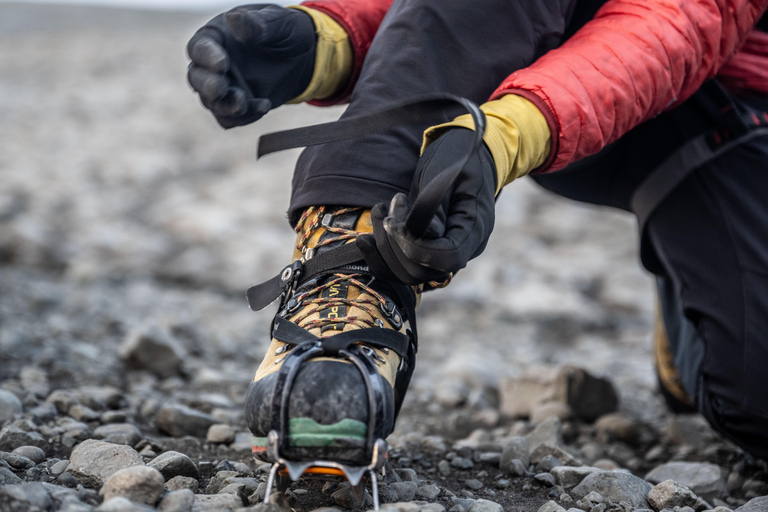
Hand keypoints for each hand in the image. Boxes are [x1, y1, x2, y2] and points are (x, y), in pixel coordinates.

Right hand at [187, 4, 315, 127]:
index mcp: (217, 37)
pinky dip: (244, 117)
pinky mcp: (236, 106)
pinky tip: (264, 105)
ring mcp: (224, 87)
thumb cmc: (287, 33)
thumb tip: (232, 19)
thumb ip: (256, 24)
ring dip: (225, 106)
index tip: (223, 63)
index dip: (207, 57)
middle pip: (196, 79)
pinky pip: (230, 119)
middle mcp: (213, 64)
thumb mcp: (279, 24)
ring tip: (244, 102)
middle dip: (208, 86)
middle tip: (221, 88)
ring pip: (210, 103)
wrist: (303, 59)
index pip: (199, 48)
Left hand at [361, 129, 496, 284]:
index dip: (414, 247)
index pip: (447, 258)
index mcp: (475, 228)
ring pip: (409, 274)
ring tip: (379, 212)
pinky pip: (403, 268)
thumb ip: (434, 205)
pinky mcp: (430, 251)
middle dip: (393, 245)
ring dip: (384, 248)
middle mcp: (464, 248)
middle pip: (423, 271)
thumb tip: (424, 235)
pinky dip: (381, 257)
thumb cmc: (457, 157)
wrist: (465, 155)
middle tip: (385, 209)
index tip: (392, 222)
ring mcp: (447, 253)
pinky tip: (365, 238)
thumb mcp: (445, 173)